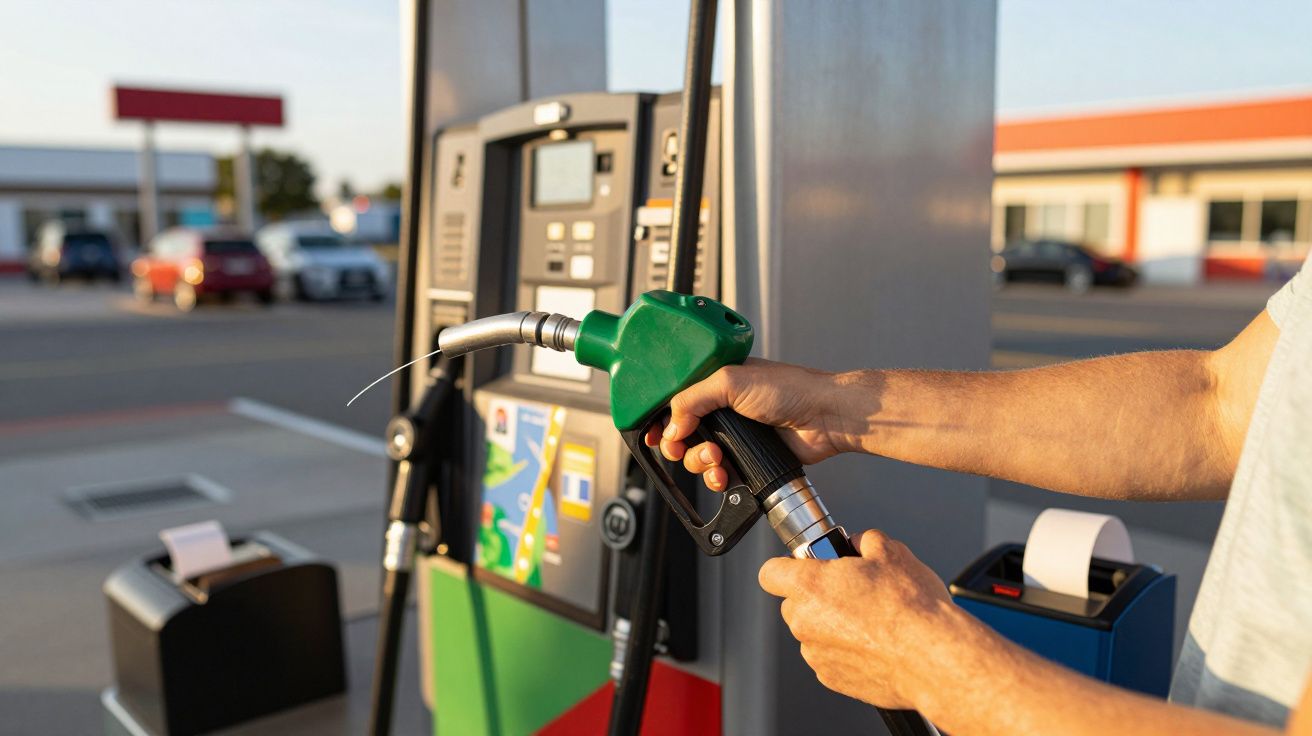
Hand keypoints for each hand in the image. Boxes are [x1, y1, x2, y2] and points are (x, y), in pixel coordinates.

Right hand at [643, 359, 860, 489]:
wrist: (825, 418)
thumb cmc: (792, 389)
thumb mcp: (732, 381)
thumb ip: (693, 400)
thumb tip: (670, 425)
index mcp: (716, 383)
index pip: (676, 401)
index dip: (660, 419)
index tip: (650, 434)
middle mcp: (724, 408)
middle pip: (683, 433)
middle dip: (679, 445)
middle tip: (682, 449)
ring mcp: (736, 435)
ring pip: (699, 457)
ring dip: (700, 463)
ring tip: (716, 459)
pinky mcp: (748, 457)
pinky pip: (720, 473)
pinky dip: (717, 478)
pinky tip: (724, 475)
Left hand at [758, 530, 962, 710]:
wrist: (933, 658)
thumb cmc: (912, 608)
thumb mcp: (890, 551)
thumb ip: (863, 541)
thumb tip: (859, 544)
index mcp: (809, 585)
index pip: (770, 572)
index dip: (788, 566)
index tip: (806, 565)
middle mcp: (805, 621)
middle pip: (794, 603)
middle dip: (817, 596)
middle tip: (851, 590)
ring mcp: (816, 653)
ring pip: (812, 631)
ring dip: (832, 624)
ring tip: (870, 619)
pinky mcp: (832, 678)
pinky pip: (828, 656)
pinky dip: (845, 650)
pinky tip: (874, 642)